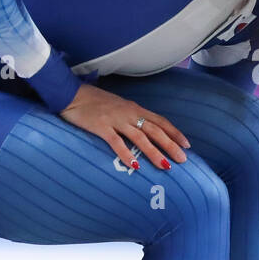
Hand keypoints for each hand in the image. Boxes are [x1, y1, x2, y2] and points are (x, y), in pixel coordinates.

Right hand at [58, 83, 189, 170]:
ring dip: (154, 153)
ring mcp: (116, 120)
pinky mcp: (101, 127)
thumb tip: (141, 129)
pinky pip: (116, 142)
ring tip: (165, 165)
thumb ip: (130, 116)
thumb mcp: (117, 106)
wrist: (71, 94)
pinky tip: (134, 165)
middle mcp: (129, 114)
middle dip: (171, 145)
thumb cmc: (93, 101)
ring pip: (140, 138)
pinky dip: (126, 154)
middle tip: (183, 160)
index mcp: (134, 108)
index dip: (174, 133)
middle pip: (155, 131)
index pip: (160, 121)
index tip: (186, 144)